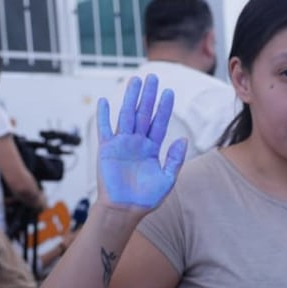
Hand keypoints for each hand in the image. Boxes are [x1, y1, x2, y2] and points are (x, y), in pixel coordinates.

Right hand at [96, 74, 184, 209]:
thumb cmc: (146, 198)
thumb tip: (183, 139)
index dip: (164, 108)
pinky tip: (104, 102)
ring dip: (130, 98)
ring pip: (126, 115)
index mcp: (152, 148)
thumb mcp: (167, 178)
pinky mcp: (106, 150)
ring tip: (135, 81)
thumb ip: (174, 159)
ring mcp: (122, 144)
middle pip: (143, 113)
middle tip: (153, 77)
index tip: (169, 92)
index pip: (159, 123)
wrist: (125, 210)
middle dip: (148, 96)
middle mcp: (137, 143)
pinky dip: (104, 116)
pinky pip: (104, 130)